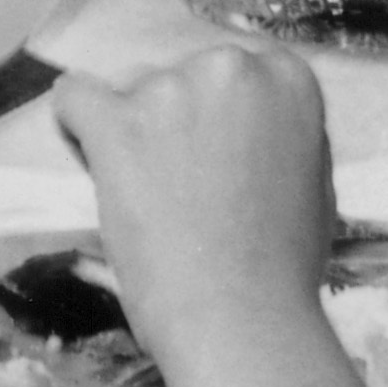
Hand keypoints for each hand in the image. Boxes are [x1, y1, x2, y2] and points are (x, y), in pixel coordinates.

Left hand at [54, 40, 339, 350]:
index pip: (236, 72)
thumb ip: (282, 137)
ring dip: (137, 135)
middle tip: (185, 190)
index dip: (222, 119)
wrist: (243, 319)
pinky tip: (86, 152)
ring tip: (150, 201)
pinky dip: (73, 124)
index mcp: (287, 76)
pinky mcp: (118, 123)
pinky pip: (73, 97)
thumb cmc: (285, 268)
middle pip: (182, 77)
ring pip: (131, 93)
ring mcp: (171, 90)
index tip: (219, 161)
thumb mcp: (314, 181)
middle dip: (180, 123)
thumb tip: (255, 126)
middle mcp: (231, 67)